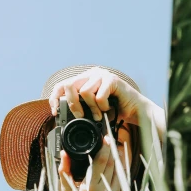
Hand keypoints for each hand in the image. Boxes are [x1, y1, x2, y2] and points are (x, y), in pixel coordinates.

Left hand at [48, 66, 164, 140]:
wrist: (135, 111)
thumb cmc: (113, 111)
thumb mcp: (90, 110)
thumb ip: (78, 108)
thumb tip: (59, 115)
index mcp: (83, 79)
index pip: (62, 84)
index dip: (55, 97)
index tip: (55, 112)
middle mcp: (91, 74)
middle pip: (69, 85)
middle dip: (72, 104)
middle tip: (80, 116)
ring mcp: (101, 75)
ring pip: (84, 91)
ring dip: (91, 108)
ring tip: (99, 114)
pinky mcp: (112, 79)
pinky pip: (99, 95)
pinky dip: (103, 106)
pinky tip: (109, 108)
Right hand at [58, 139, 126, 190]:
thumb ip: (64, 172)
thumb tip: (64, 154)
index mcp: (88, 188)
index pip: (100, 162)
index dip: (104, 148)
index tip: (105, 138)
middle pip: (113, 164)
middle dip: (113, 150)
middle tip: (111, 141)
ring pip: (121, 171)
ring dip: (120, 159)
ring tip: (116, 150)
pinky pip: (126, 182)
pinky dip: (125, 171)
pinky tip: (121, 166)